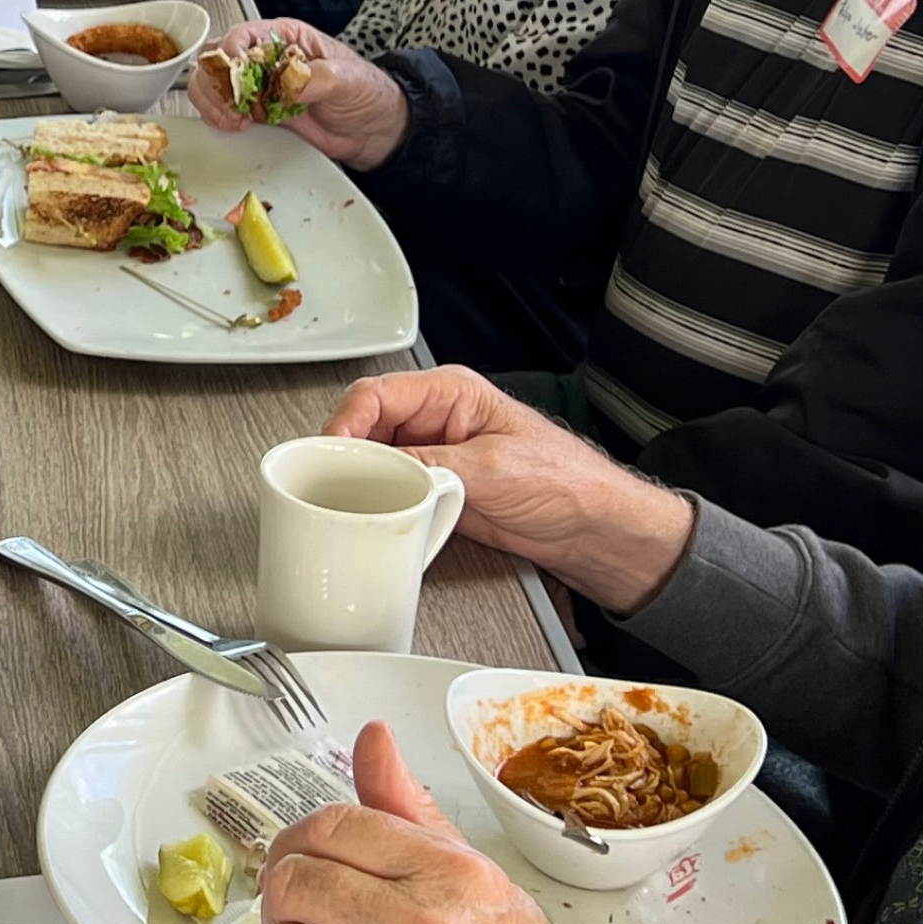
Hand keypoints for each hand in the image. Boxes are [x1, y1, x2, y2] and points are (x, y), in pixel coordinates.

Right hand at [181, 18, 406, 169]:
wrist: (371, 131)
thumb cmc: (365, 93)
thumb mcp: (349, 78)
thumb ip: (319, 76)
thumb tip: (291, 80)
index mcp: (285, 38)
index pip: (242, 35)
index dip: (231, 53)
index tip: (236, 75)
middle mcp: (264, 59)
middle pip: (216, 57)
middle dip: (216, 81)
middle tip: (235, 103)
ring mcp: (257, 86)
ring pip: (210, 82)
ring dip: (214, 100)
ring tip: (235, 118)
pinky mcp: (255, 112)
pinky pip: (222, 108)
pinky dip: (219, 117)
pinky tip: (236, 125)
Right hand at [326, 368, 691, 615]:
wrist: (593, 530)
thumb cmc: (566, 483)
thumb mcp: (492, 469)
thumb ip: (431, 464)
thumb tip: (381, 467)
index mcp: (451, 393)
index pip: (377, 394)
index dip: (346, 422)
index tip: (330, 451)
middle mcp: (436, 419)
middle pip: (367, 426)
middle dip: (345, 453)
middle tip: (329, 482)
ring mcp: (434, 456)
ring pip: (373, 461)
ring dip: (360, 481)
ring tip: (347, 500)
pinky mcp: (436, 490)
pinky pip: (391, 491)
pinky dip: (377, 503)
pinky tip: (373, 516)